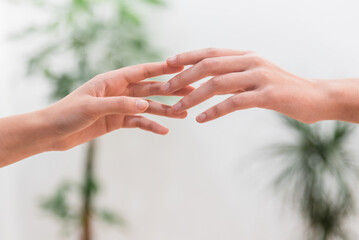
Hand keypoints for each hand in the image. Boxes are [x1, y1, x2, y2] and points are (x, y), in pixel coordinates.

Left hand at [43, 62, 192, 150]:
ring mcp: (119, 106)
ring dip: (165, 109)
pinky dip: (151, 125)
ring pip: (147, 106)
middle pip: (150, 89)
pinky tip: (164, 131)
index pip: (141, 72)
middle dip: (170, 90)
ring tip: (184, 113)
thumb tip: (145, 104)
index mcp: (111, 81)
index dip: (161, 68)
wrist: (53, 133)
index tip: (181, 66)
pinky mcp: (117, 121)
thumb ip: (119, 104)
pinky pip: (138, 122)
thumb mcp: (92, 107)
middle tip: (191, 91)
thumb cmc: (67, 114)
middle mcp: (118, 91)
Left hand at [160, 48, 332, 123]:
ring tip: (177, 108)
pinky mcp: (267, 95)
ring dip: (193, 96)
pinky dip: (214, 111)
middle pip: (208, 65)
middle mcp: (250, 61)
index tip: (167, 64)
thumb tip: (208, 80)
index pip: (210, 52)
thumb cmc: (280, 89)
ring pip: (217, 83)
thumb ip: (234, 75)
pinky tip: (201, 119)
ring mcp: (259, 77)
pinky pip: (234, 102)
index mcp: (245, 56)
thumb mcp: (255, 77)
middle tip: (163, 88)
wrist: (314, 97)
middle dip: (182, 77)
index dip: (187, 56)